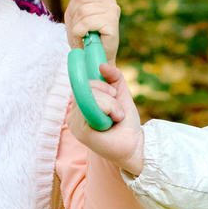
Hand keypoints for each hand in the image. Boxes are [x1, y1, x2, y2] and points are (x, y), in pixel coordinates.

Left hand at [65, 0, 121, 51]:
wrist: (93, 57)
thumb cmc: (84, 36)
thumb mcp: (75, 12)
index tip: (74, 3)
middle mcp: (109, 0)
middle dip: (73, 14)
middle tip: (79, 27)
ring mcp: (112, 10)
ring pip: (82, 10)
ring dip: (76, 25)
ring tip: (82, 34)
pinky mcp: (112, 23)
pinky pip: (87, 22)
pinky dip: (80, 32)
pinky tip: (85, 37)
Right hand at [67, 59, 145, 175]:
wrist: (134, 144)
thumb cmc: (125, 123)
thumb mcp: (121, 94)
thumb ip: (114, 77)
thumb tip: (102, 65)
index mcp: (80, 104)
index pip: (82, 82)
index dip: (98, 83)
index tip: (112, 92)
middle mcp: (73, 113)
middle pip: (86, 86)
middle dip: (108, 94)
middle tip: (117, 110)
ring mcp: (73, 122)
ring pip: (89, 95)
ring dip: (110, 103)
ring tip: (116, 117)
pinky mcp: (78, 129)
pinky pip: (90, 106)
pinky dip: (108, 109)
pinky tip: (111, 121)